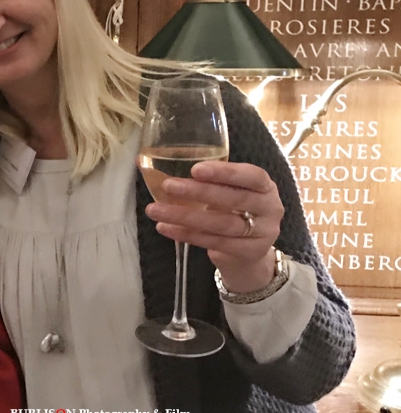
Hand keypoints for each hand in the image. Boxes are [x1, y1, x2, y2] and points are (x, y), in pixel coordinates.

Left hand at [144, 160, 281, 293]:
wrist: (249, 252)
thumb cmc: (232, 211)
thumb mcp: (227, 191)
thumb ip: (200, 177)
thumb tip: (143, 161)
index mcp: (265, 186)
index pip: (251, 175)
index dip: (224, 172)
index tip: (195, 169)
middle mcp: (269, 208)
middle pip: (233, 200)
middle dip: (198, 192)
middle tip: (168, 186)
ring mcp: (262, 233)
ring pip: (220, 224)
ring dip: (185, 216)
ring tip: (155, 210)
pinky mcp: (248, 252)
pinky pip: (213, 242)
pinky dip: (187, 234)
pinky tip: (165, 228)